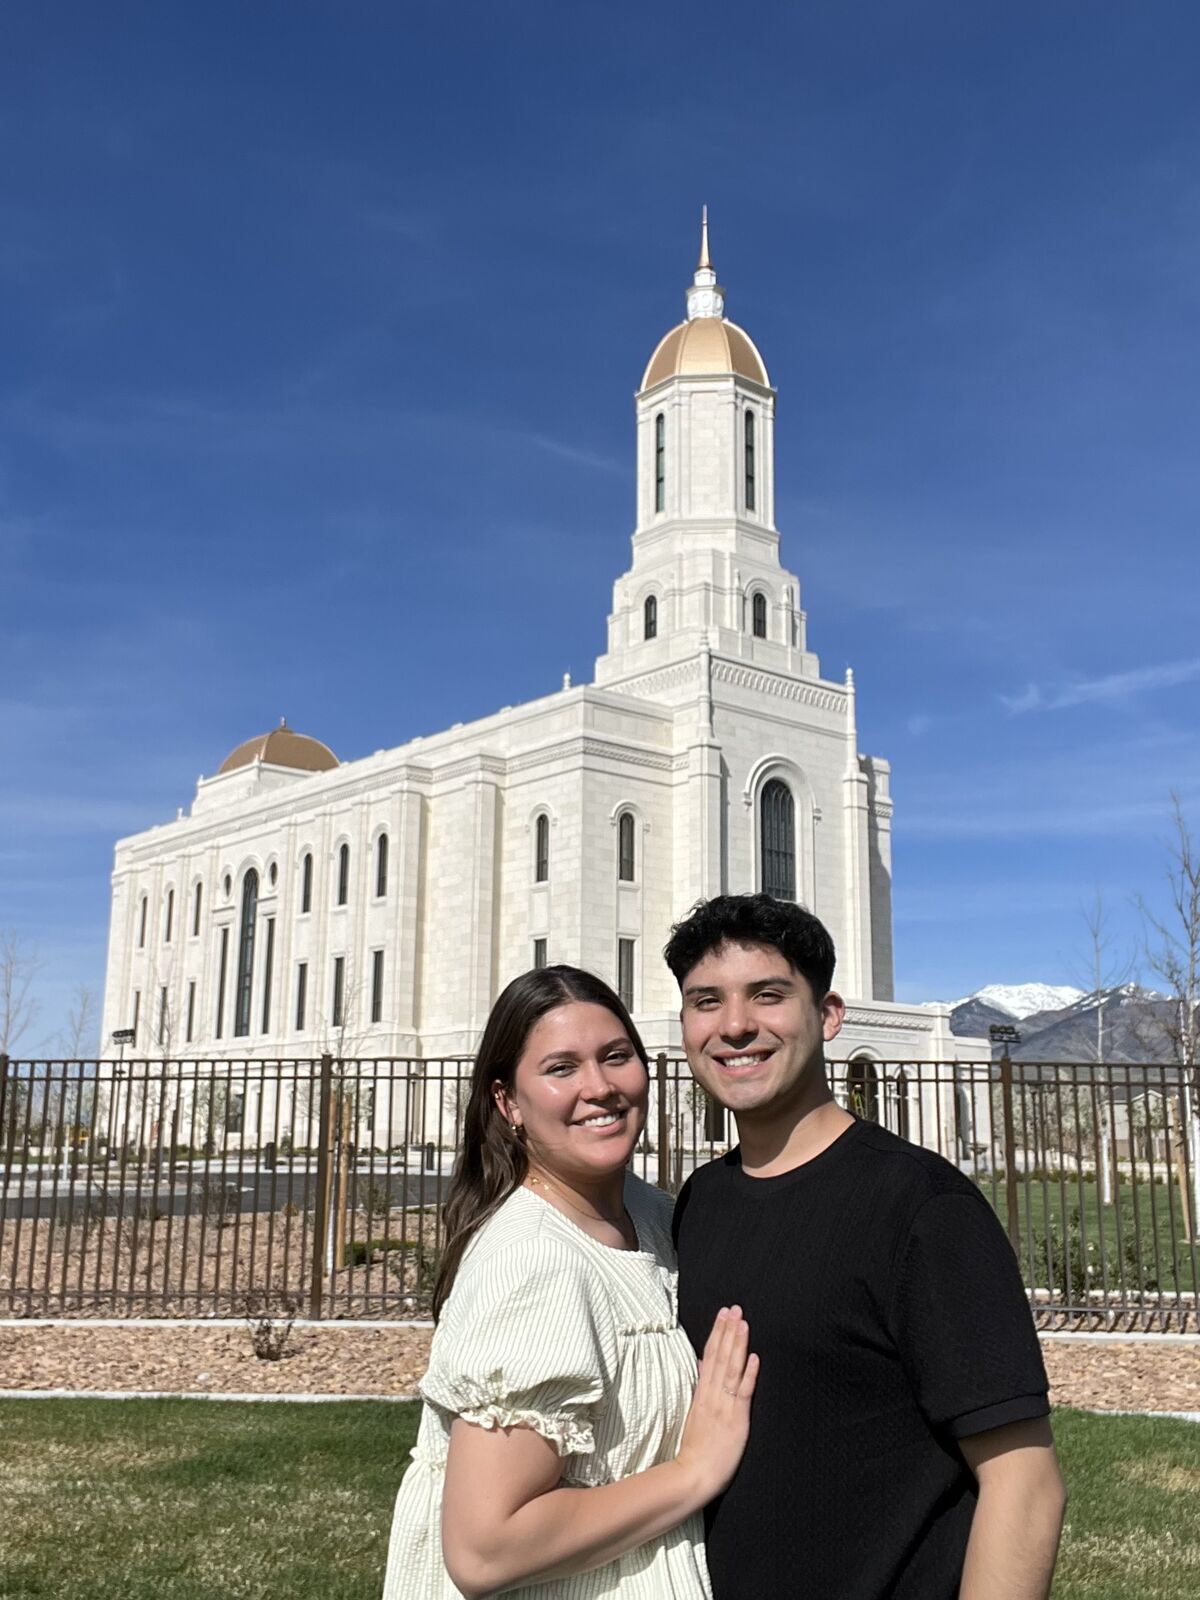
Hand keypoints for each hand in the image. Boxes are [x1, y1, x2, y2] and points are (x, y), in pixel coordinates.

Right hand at [675, 1305, 758, 1503]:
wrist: (694, 1474)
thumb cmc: (695, 1448)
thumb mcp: (693, 1412)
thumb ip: (699, 1387)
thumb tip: (702, 1365)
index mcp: (702, 1393)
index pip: (710, 1356)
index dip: (717, 1333)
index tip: (723, 1314)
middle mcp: (712, 1395)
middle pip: (720, 1357)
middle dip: (727, 1331)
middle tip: (734, 1308)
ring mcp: (724, 1406)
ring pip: (731, 1369)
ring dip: (737, 1345)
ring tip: (743, 1323)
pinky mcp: (736, 1419)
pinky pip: (743, 1393)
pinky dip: (748, 1374)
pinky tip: (754, 1357)